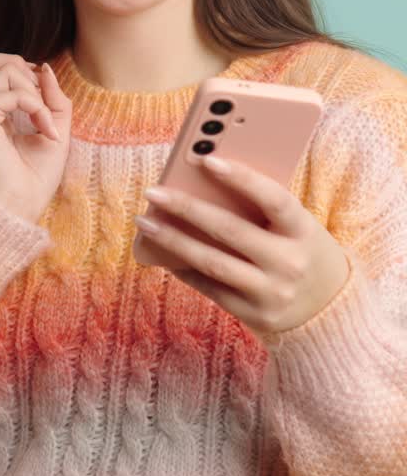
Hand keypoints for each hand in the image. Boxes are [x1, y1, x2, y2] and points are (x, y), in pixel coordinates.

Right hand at [0, 52, 71, 225]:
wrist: (21, 205)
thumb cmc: (35, 178)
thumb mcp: (54, 128)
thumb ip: (52, 97)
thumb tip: (44, 66)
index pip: (5, 70)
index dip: (31, 76)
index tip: (48, 105)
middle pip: (4, 63)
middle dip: (33, 79)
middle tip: (46, 111)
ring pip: (8, 71)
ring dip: (37, 94)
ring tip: (46, 123)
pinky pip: (12, 93)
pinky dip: (36, 107)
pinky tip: (45, 131)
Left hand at [134, 155, 350, 339]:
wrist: (329, 311)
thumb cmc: (302, 251)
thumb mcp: (297, 227)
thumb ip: (263, 209)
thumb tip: (205, 183)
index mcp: (304, 231)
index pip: (274, 199)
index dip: (243, 178)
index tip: (207, 160)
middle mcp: (289, 263)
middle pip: (231, 231)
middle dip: (187, 209)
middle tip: (154, 193)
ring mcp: (271, 292)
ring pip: (212, 263)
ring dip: (173, 241)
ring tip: (146, 223)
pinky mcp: (254, 315)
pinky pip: (210, 288)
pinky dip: (184, 267)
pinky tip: (162, 252)